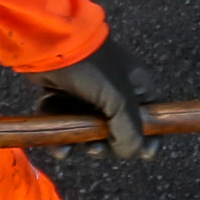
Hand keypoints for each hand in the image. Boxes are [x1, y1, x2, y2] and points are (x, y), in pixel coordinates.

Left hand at [29, 36, 153, 160]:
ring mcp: (87, 93)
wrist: (49, 44)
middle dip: (106, 144)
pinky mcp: (61, 95)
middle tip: (95, 149)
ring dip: (80, 142)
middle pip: (117, 128)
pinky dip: (61, 133)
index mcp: (135, 85)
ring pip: (88, 128)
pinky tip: (56, 143)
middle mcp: (114, 90)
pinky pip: (65, 121)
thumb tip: (131, 153)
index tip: (141, 154)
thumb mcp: (118, 99)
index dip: (148, 137)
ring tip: (69, 149)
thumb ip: (130, 131)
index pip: (150, 117)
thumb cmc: (91, 68)